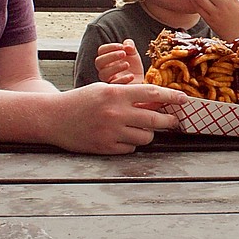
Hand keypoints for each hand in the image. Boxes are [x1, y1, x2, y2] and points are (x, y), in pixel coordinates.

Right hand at [56, 82, 185, 153]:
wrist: (53, 117)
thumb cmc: (80, 100)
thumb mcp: (104, 89)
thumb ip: (127, 95)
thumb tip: (155, 100)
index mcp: (116, 94)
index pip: (152, 93)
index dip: (172, 96)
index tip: (185, 100)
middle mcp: (115, 113)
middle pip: (155, 119)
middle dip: (169, 121)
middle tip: (174, 121)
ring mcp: (110, 132)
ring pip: (145, 138)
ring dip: (149, 134)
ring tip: (143, 129)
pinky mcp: (104, 147)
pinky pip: (130, 149)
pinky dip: (131, 144)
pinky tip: (123, 137)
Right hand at [96, 39, 143, 83]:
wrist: (141, 82)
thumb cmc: (134, 67)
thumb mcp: (133, 53)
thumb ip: (130, 45)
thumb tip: (126, 45)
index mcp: (107, 59)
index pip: (101, 51)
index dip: (110, 47)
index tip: (121, 46)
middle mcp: (105, 69)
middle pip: (99, 61)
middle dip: (111, 56)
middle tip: (123, 53)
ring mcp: (108, 80)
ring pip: (103, 74)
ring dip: (115, 67)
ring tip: (127, 64)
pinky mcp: (115, 91)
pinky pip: (114, 86)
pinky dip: (122, 80)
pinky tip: (131, 76)